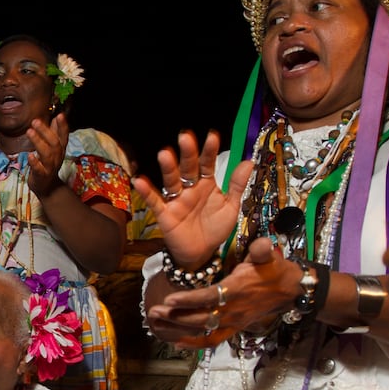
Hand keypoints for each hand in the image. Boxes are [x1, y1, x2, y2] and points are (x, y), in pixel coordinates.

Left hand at [25, 110, 66, 195]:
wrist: (47, 187)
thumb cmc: (48, 164)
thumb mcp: (53, 148)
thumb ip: (54, 133)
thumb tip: (57, 117)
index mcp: (60, 149)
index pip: (63, 136)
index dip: (63, 126)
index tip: (60, 115)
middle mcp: (57, 157)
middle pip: (54, 143)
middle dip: (45, 131)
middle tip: (35, 121)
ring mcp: (50, 167)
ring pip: (47, 154)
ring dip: (38, 142)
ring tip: (29, 132)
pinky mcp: (42, 176)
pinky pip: (39, 169)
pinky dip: (35, 162)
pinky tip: (30, 155)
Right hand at [133, 129, 252, 267]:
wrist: (202, 254)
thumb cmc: (215, 228)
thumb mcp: (231, 207)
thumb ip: (237, 185)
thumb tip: (249, 162)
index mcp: (207, 183)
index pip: (207, 163)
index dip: (209, 151)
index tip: (212, 135)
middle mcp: (190, 188)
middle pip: (188, 168)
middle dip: (188, 153)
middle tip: (186, 136)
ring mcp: (176, 200)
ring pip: (171, 181)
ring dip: (168, 168)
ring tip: (164, 153)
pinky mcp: (165, 214)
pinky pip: (155, 202)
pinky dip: (147, 192)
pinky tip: (140, 180)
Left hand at [145, 237, 302, 345]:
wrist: (290, 291)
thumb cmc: (274, 271)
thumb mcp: (269, 257)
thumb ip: (261, 251)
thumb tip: (262, 243)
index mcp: (238, 290)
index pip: (210, 297)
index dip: (190, 300)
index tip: (170, 299)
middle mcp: (233, 309)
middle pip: (201, 317)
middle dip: (176, 316)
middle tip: (154, 311)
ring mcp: (233, 322)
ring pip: (203, 330)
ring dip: (178, 328)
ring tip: (156, 323)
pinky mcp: (234, 329)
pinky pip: (213, 340)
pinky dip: (195, 344)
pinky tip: (176, 342)